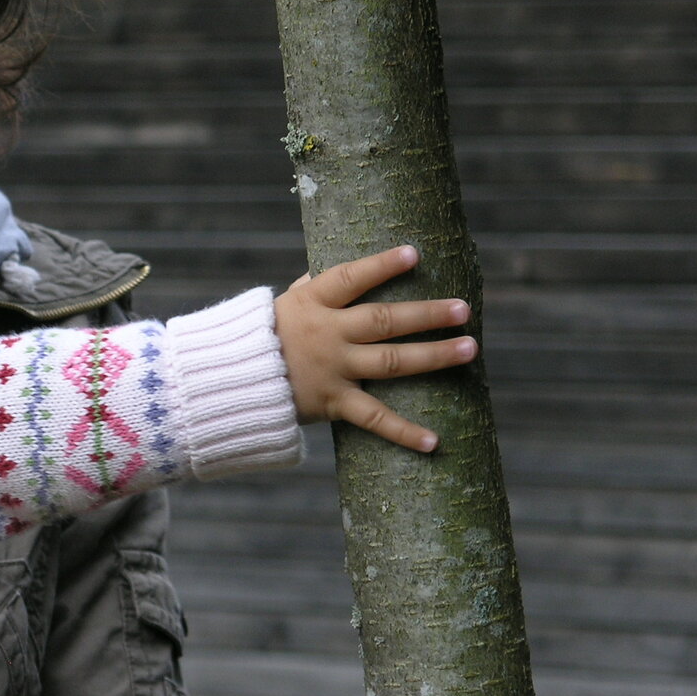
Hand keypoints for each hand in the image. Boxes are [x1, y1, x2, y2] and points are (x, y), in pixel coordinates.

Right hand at [271, 244, 476, 451]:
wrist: (226, 382)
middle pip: (384, 321)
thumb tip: (344, 271)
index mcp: (312, 303)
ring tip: (469, 348)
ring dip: (434, 356)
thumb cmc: (259, 337)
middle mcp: (327, 334)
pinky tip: (435, 441)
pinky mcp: (333, 403)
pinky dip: (404, 432)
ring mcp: (333, 369)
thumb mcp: (283, 304)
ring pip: (391, 362)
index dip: (381, 266)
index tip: (414, 254)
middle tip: (464, 309)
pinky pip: (374, 419)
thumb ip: (314, 288)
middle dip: (427, 314)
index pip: (351, 279)